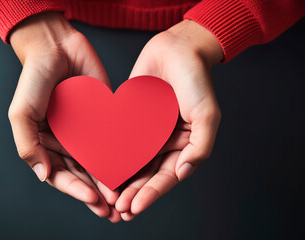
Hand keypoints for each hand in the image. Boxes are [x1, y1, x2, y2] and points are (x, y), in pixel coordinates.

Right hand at [8, 12, 120, 221]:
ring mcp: (86, 131)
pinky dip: (121, 156)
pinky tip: (132, 169)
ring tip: (123, 198)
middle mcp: (66, 142)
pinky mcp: (104, 118)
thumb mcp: (22, 113)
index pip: (60, 176)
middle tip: (112, 210)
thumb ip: (28, 145)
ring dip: (110, 182)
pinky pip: (113, 140)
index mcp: (45, 145)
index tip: (93, 200)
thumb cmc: (34, 79)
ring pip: (99, 162)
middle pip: (82, 175)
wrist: (57, 46)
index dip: (76, 190)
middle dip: (96, 194)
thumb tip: (42, 176)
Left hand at [115, 20, 222, 219]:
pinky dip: (110, 155)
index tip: (134, 207)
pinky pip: (118, 140)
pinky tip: (97, 167)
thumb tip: (183, 174)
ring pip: (131, 162)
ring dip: (119, 180)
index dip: (151, 194)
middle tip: (118, 209)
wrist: (176, 49)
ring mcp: (146, 132)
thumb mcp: (207, 114)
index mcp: (183, 146)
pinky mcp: (129, 119)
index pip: (166, 177)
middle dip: (133, 193)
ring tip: (107, 197)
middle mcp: (163, 143)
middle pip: (146, 175)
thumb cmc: (196, 80)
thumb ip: (200, 147)